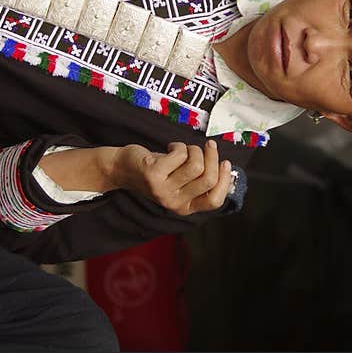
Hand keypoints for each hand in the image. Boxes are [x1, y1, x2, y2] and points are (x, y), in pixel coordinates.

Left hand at [110, 140, 232, 215]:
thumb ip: (199, 181)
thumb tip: (228, 170)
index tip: (225, 162)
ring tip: (185, 148)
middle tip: (209, 145)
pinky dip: (179, 145)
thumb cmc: (157, 171)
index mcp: (185, 207)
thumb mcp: (180, 182)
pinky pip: (180, 154)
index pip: (215, 201)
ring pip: (196, 165)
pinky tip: (170, 147)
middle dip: (212, 157)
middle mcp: (174, 203)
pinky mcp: (154, 174)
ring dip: (194, 149)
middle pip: (208, 179)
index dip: (224, 180)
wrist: (123, 168)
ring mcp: (163, 190)